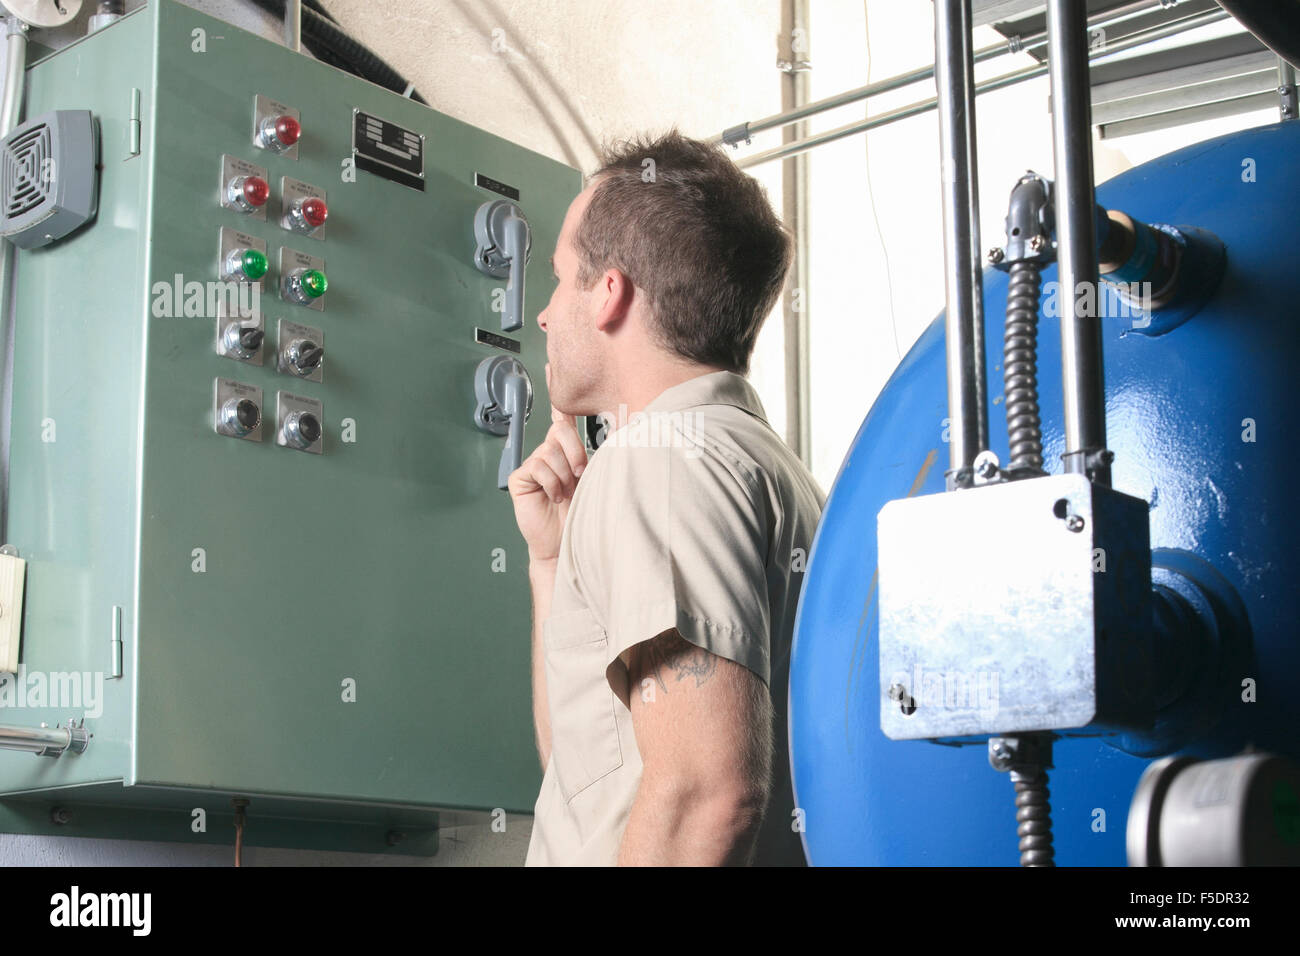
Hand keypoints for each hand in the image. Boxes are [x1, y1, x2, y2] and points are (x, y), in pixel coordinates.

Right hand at [507, 364, 587, 561]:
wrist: (568, 543)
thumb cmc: (585, 511)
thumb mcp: (599, 477)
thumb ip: (599, 453)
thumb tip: (623, 429)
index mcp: (567, 449)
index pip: (562, 416)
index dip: (558, 392)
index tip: (553, 365)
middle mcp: (549, 451)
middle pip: (561, 431)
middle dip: (575, 453)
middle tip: (579, 476)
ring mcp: (533, 463)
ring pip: (552, 452)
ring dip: (564, 475)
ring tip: (565, 492)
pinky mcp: (519, 477)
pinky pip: (539, 467)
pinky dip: (551, 483)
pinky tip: (552, 495)